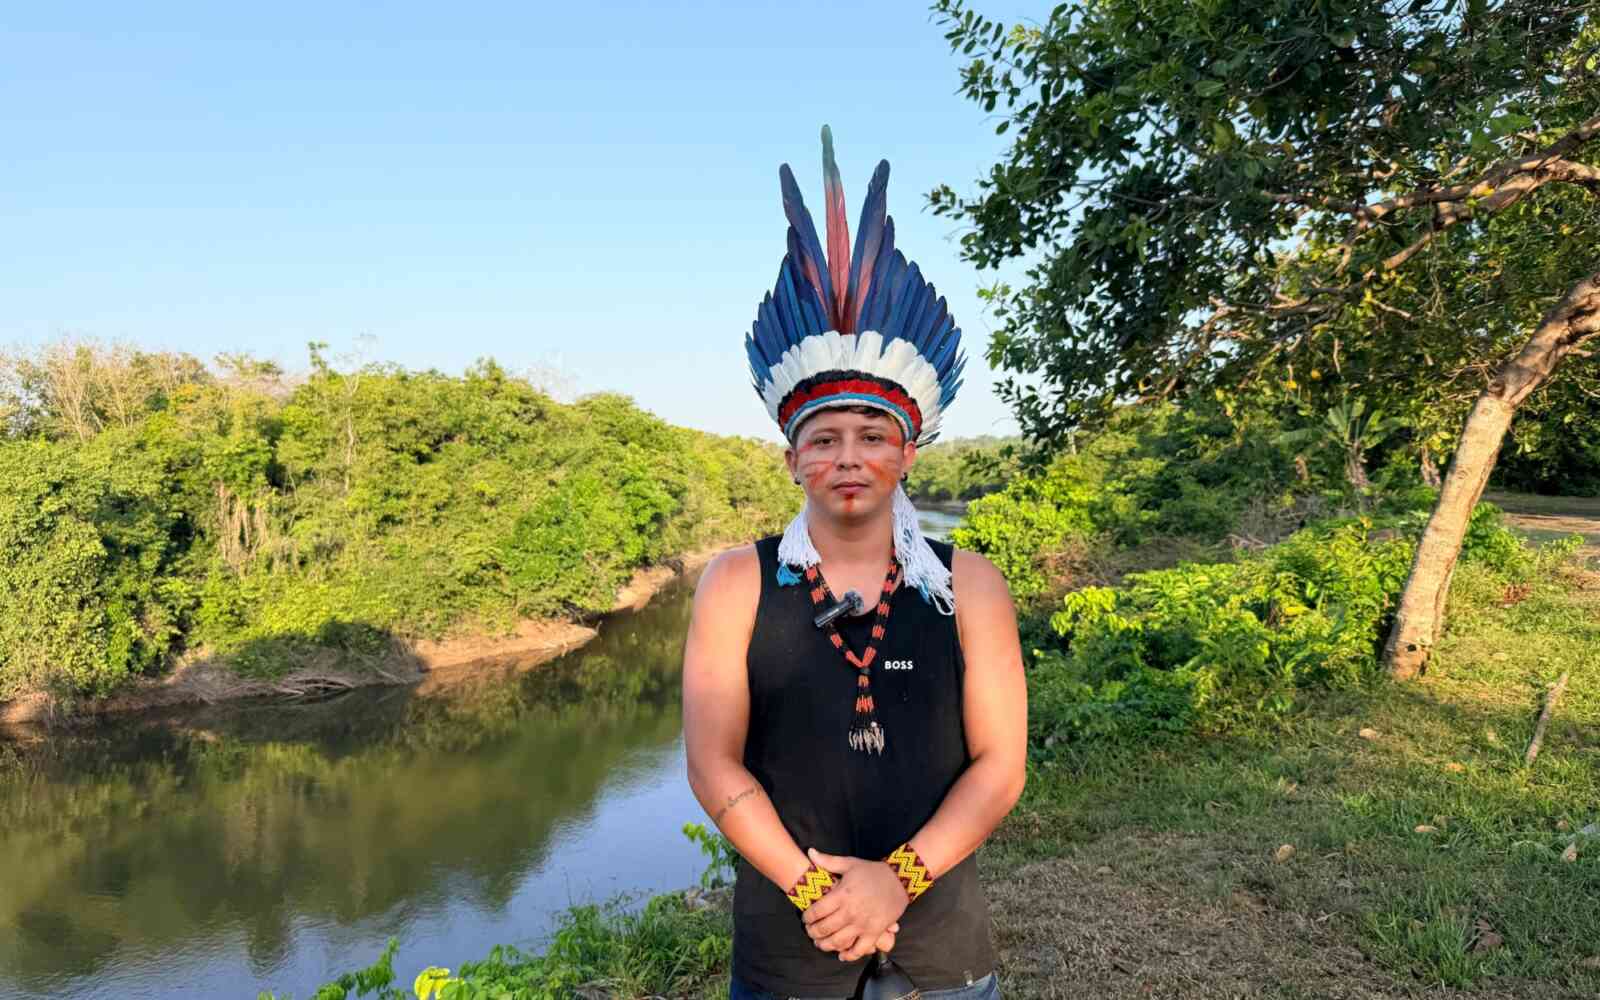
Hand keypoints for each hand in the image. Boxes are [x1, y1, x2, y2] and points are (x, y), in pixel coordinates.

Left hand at [801, 847, 908, 962]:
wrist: (900, 879)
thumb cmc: (872, 871)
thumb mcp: (850, 864)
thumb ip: (828, 861)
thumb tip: (810, 852)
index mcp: (842, 894)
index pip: (817, 911)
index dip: (807, 917)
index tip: (805, 919)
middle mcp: (850, 911)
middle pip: (824, 928)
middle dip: (813, 932)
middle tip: (810, 932)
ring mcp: (863, 924)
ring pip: (838, 941)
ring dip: (826, 945)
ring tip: (820, 944)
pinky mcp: (875, 932)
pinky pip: (859, 949)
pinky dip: (849, 955)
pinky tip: (842, 955)